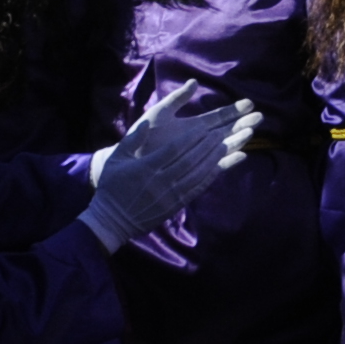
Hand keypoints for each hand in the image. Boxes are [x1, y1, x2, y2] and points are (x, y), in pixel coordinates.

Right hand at [80, 83, 259, 252]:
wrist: (110, 221)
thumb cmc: (112, 186)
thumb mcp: (116, 159)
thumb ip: (133, 139)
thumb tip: (148, 122)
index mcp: (145, 168)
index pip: (174, 150)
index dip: (192, 138)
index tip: (206, 126)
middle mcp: (160, 182)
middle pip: (191, 160)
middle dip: (210, 144)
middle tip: (227, 130)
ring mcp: (170, 195)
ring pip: (199, 173)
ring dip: (218, 157)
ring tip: (233, 142)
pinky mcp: (176, 205)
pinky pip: (200, 187)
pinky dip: (217, 174)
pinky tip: (231, 162)